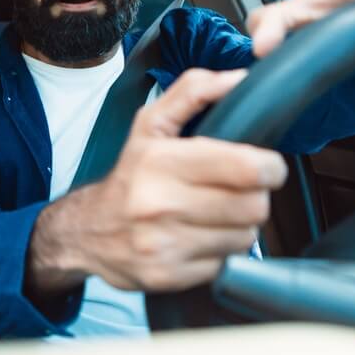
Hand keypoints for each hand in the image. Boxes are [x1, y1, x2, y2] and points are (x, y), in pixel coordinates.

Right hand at [27, 69, 287, 294]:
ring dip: (238, 227)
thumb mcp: (150, 125)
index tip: (263, 167)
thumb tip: (241, 78)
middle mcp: (159, 204)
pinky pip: (224, 264)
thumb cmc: (130, 174)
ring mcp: (163, 244)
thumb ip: (193, 92)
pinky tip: (199, 239)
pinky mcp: (167, 276)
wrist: (85, 230)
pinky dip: (220, 253)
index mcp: (161, 161)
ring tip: (215, 216)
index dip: (269, 167)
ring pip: (245, 238)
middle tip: (236, 192)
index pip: (249, 168)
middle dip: (254, 198)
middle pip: (254, 206)